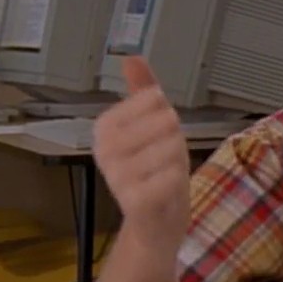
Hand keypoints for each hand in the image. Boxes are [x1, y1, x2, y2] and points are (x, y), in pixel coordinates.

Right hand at [92, 57, 190, 241]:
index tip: (155, 138)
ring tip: (164, 177)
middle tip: (164, 161)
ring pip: (173, 147)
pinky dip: (177, 182)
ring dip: (178, 163)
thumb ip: (142, 91)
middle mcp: (105, 149)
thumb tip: (132, 56)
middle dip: (175, 141)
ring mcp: (117, 175)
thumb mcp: (152, 125)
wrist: (155, 225)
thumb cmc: (155, 171)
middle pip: (166, 120)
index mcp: (104, 127)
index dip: (166, 118)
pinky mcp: (135, 200)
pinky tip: (165, 192)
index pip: (155, 98)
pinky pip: (173, 175)